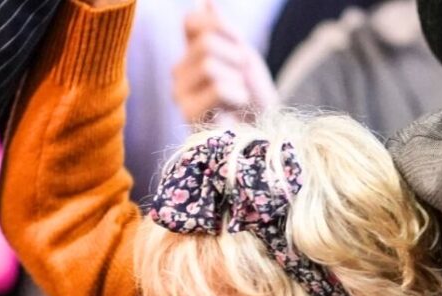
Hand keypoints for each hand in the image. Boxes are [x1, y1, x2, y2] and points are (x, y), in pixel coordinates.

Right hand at [171, 0, 277, 125]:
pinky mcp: (187, 115)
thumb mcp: (242, 56)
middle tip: (241, 80)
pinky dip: (237, 96)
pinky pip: (216, 87)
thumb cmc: (253, 99)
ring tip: (238, 97)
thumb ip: (221, 30)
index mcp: (190, 54)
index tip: (240, 47)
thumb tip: (204, 0)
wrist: (262, 136)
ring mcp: (179, 94)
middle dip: (235, 58)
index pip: (192, 21)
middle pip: (205, 43)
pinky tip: (235, 110)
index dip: (223, 28)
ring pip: (208, 64)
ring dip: (236, 79)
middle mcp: (178, 72)